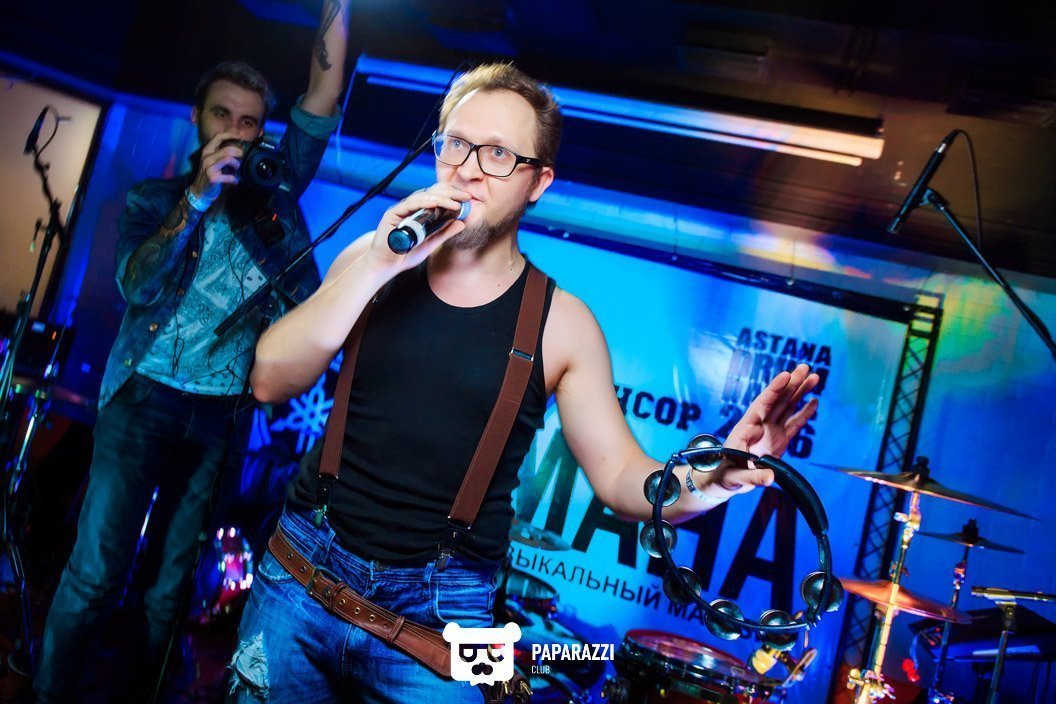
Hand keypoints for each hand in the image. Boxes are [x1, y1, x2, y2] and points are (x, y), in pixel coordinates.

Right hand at [190, 131, 243, 199]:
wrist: (199, 190)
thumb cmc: (209, 173)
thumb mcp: (212, 160)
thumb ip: (221, 152)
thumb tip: (235, 143)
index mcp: (206, 151)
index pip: (218, 137)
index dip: (230, 134)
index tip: (240, 136)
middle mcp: (206, 158)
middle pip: (227, 149)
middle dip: (238, 152)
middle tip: (242, 156)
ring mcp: (209, 168)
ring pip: (228, 159)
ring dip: (237, 164)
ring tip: (237, 169)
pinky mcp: (213, 178)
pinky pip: (230, 176)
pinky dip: (235, 179)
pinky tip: (235, 181)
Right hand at [363, 184, 469, 274]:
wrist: (386, 266)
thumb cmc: (406, 255)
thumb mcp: (431, 243)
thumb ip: (444, 233)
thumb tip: (462, 222)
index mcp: (419, 212)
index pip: (437, 197)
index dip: (452, 195)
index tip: (467, 199)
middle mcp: (410, 207)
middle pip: (431, 193)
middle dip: (450, 193)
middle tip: (466, 197)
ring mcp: (401, 209)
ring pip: (423, 196)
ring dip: (441, 199)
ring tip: (456, 204)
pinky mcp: (393, 213)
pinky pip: (409, 204)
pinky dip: (423, 202)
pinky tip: (436, 203)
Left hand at [697, 363, 818, 498]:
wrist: (725, 480)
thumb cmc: (725, 475)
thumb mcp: (736, 477)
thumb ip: (753, 477)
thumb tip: (771, 478)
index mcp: (745, 428)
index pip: (761, 404)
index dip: (774, 390)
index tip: (786, 375)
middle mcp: (758, 425)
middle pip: (777, 400)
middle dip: (791, 383)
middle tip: (805, 368)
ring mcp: (769, 431)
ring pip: (787, 407)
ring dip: (799, 392)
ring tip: (814, 377)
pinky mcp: (778, 440)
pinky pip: (793, 424)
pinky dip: (804, 413)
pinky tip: (813, 401)